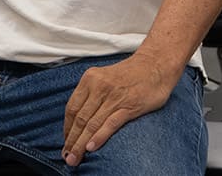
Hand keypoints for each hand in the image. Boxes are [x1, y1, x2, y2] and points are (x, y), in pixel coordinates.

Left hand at [62, 52, 177, 165]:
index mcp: (90, 78)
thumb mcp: (103, 76)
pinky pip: (110, 124)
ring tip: (75, 158)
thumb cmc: (130, 73)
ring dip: (81, 143)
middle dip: (72, 140)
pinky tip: (91, 148)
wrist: (155, 64)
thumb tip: (79, 119)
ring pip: (92, 124)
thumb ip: (91, 93)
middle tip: (67, 156)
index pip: (72, 108)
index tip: (66, 142)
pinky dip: (99, 137)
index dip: (67, 128)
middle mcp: (100, 86)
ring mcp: (114, 96)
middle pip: (80, 118)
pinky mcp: (130, 105)